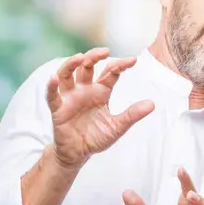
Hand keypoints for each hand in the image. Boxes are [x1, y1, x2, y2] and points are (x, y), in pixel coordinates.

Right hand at [46, 48, 154, 167]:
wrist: (79, 153)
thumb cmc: (97, 137)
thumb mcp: (117, 126)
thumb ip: (132, 115)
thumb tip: (152, 104)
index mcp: (101, 92)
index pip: (110, 73)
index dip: (120, 65)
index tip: (133, 60)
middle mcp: (85, 90)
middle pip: (87, 67)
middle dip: (94, 57)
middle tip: (104, 51)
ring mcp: (70, 97)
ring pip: (67, 74)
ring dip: (71, 64)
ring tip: (79, 57)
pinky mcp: (58, 108)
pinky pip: (52, 95)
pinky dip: (51, 86)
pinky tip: (53, 78)